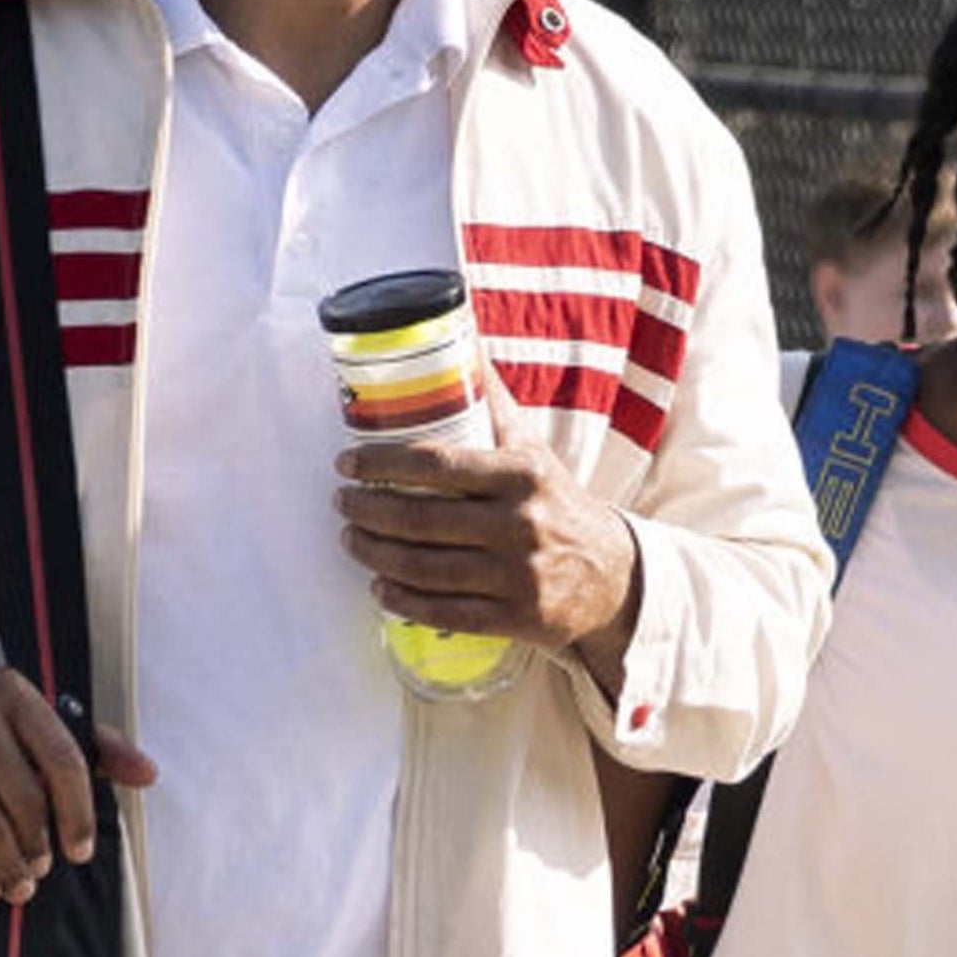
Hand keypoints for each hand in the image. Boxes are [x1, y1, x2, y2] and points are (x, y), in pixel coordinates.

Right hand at [0, 672, 157, 907]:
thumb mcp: (28, 725)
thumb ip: (92, 747)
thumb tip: (148, 774)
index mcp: (11, 691)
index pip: (63, 758)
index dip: (78, 814)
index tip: (80, 853)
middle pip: (23, 798)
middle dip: (38, 848)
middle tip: (39, 874)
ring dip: (7, 867)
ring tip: (17, 886)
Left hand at [333, 381, 640, 679]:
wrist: (613, 576)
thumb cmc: (556, 502)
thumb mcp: (532, 450)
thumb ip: (494, 403)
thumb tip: (461, 339)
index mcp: (523, 475)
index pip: (438, 464)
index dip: (382, 463)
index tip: (347, 461)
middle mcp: (521, 524)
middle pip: (421, 519)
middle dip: (367, 510)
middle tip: (342, 502)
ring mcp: (519, 575)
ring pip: (426, 568)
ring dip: (374, 554)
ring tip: (351, 539)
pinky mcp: (516, 617)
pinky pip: (445, 612)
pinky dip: (404, 601)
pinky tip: (380, 587)